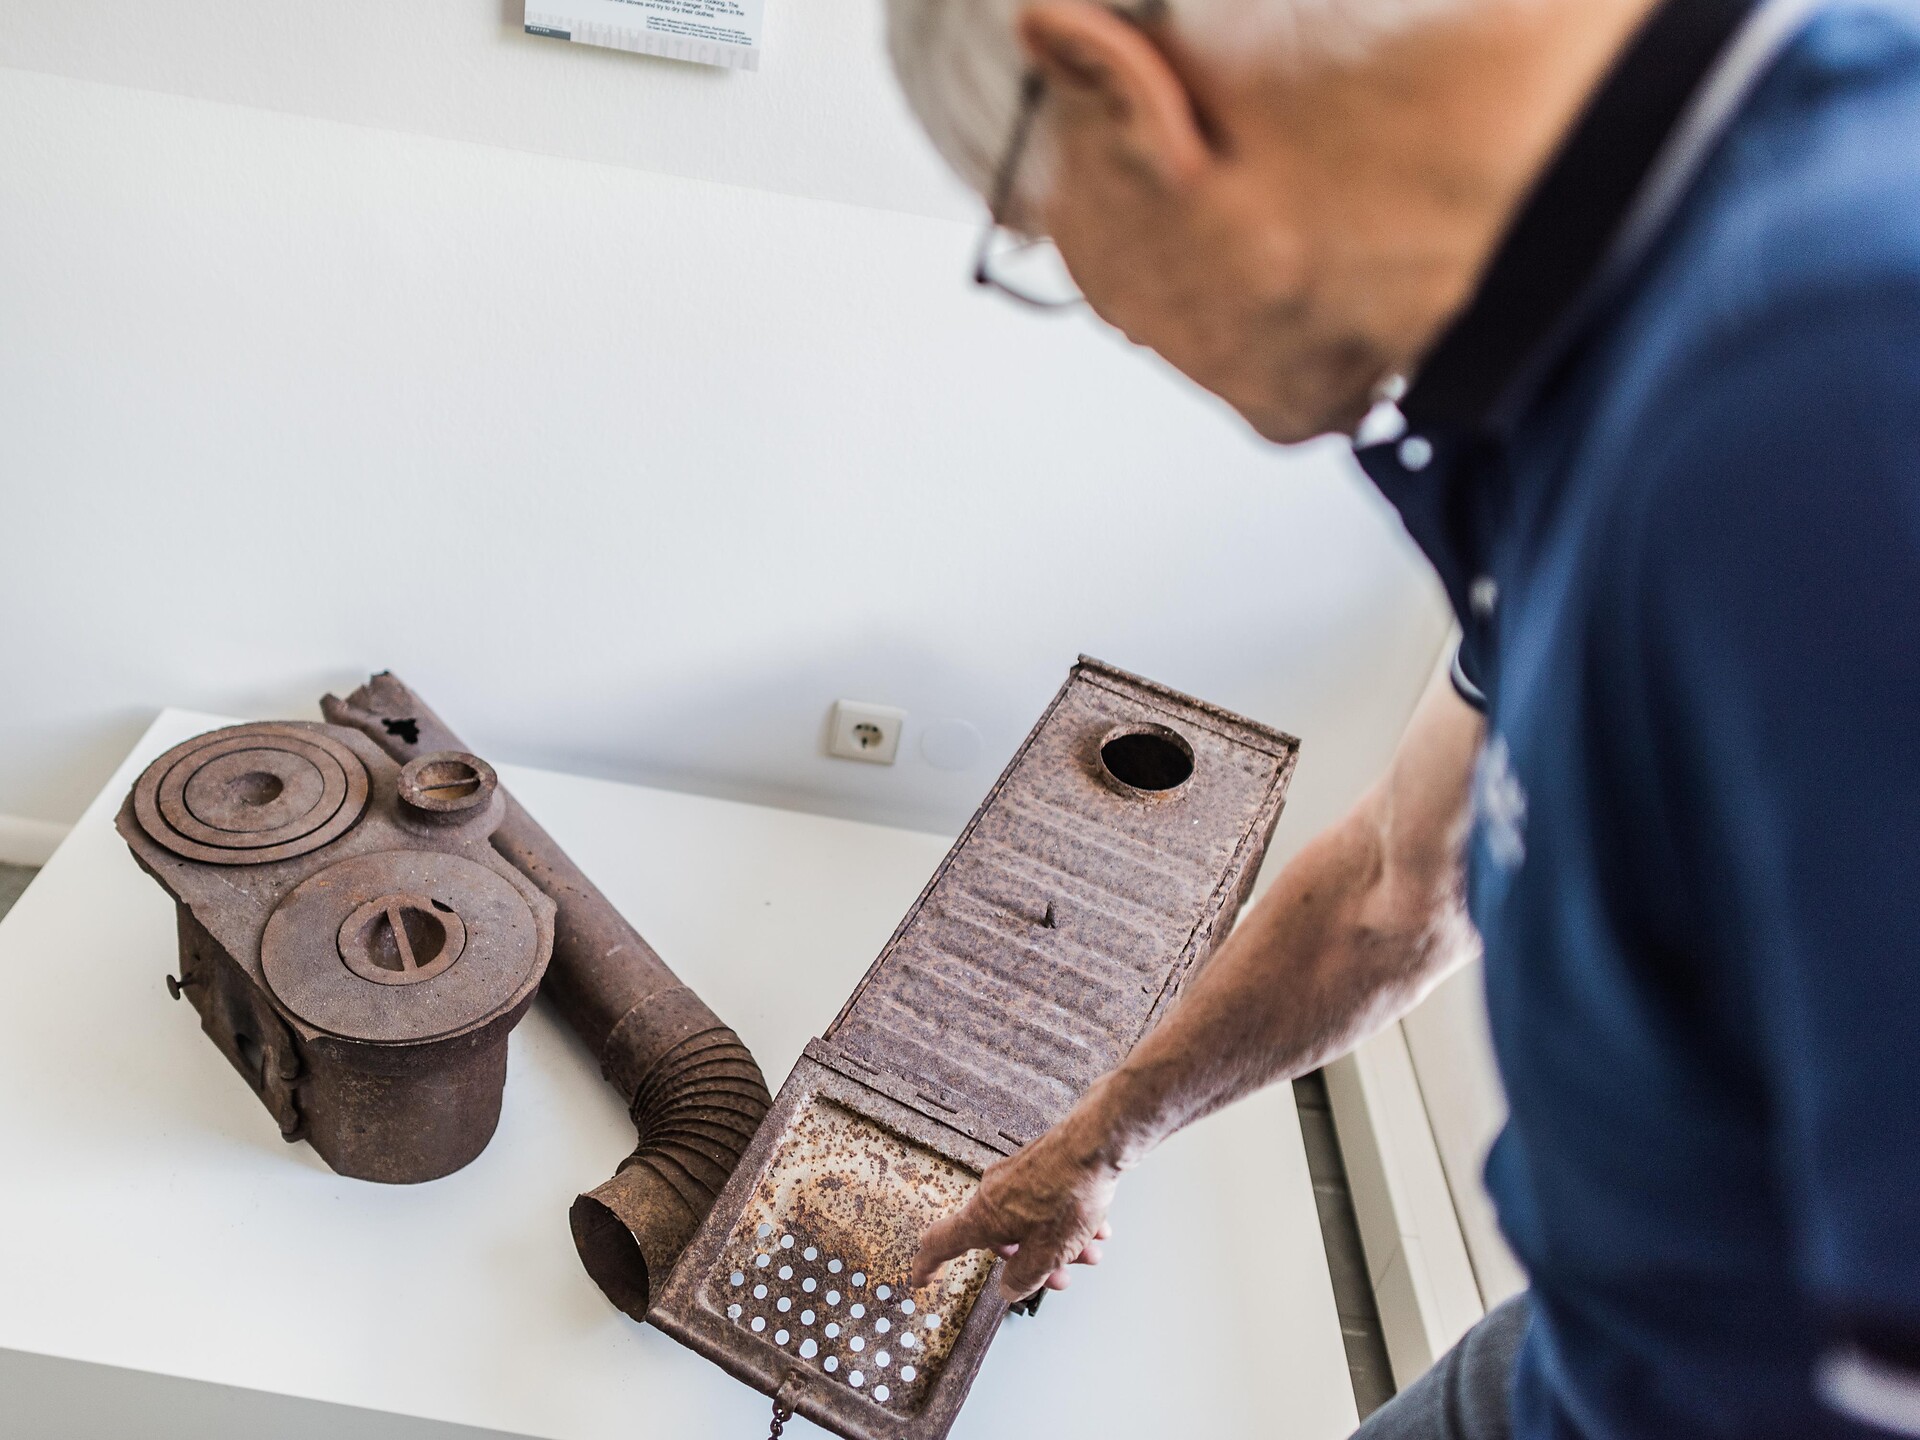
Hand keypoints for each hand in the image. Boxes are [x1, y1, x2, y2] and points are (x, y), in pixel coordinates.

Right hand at [910, 1113, 1121, 1301]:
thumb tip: (1009, 1288)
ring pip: (1030, 1221)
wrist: (1098, 1141)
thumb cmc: (1069, 1192)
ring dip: (1058, 1243)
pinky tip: (1096, 1228)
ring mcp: (1016, 1176)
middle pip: (1000, 1238)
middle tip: (1057, 1277)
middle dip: (1031, 1261)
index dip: (929, 1265)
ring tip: (1089, 1252)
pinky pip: (1046, 1202)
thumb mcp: (1046, 1253)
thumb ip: (1024, 1277)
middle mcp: (993, 1193)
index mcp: (983, 1216)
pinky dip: (1067, 1220)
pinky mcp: (1039, 1164)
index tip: (922, 1279)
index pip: (942, 1243)